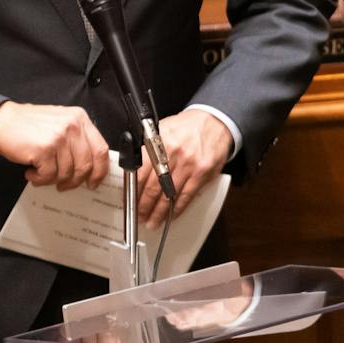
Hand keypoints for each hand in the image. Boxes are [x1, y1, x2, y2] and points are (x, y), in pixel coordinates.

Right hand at [0, 101, 109, 189]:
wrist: (2, 120)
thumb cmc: (29, 124)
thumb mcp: (60, 123)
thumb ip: (77, 138)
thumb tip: (90, 165)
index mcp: (80, 119)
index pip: (101, 149)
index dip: (100, 170)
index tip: (94, 181)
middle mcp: (72, 127)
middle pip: (86, 165)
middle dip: (75, 181)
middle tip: (65, 185)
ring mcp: (58, 138)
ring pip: (67, 173)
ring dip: (53, 180)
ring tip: (41, 173)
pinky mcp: (43, 150)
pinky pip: (48, 176)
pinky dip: (39, 179)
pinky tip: (32, 172)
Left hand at [137, 110, 232, 226]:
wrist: (213, 121)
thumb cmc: (187, 127)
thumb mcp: (163, 130)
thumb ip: (149, 148)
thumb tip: (133, 170)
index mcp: (159, 142)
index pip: (140, 172)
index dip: (133, 191)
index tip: (129, 202)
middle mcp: (173, 153)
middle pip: (153, 187)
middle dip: (144, 206)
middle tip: (139, 216)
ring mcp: (189, 164)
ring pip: (169, 195)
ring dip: (159, 212)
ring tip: (152, 221)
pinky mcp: (202, 173)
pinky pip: (186, 196)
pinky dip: (177, 208)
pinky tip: (171, 215)